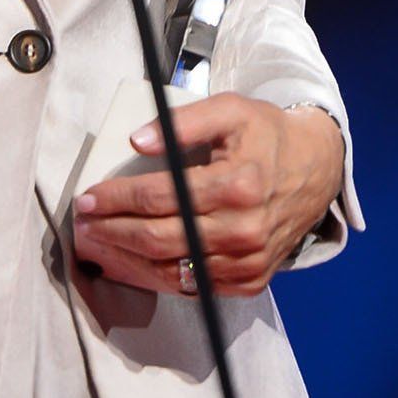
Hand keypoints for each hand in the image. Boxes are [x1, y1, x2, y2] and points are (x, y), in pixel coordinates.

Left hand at [72, 96, 345, 298]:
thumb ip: (182, 122)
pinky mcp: (251, 280)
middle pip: (160, 238)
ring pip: (172, 270)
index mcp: (238, 184)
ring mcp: (249, 260)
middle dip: (112, 233)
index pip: (161, 196)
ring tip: (95, 247)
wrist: (316, 168)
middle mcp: (245, 229)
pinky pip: (193, 287)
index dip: (118, 198)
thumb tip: (137, 141)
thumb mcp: (229, 110)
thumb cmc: (265, 135)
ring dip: (126, 262)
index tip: (87, 198)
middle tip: (82, 226)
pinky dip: (157, 279)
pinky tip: (130, 266)